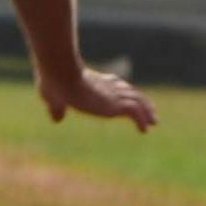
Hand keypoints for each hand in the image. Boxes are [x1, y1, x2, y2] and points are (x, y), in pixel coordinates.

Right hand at [38, 57, 154, 131]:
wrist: (61, 75)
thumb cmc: (54, 83)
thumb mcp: (52, 97)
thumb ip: (56, 108)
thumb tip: (57, 119)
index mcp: (94, 80)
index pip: (114, 83)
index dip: (122, 90)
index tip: (127, 95)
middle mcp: (107, 86)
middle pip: (129, 91)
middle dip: (140, 100)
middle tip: (149, 109)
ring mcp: (112, 94)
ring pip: (137, 101)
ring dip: (147, 111)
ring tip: (153, 121)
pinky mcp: (115, 104)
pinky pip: (135, 112)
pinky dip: (142, 120)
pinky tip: (145, 129)